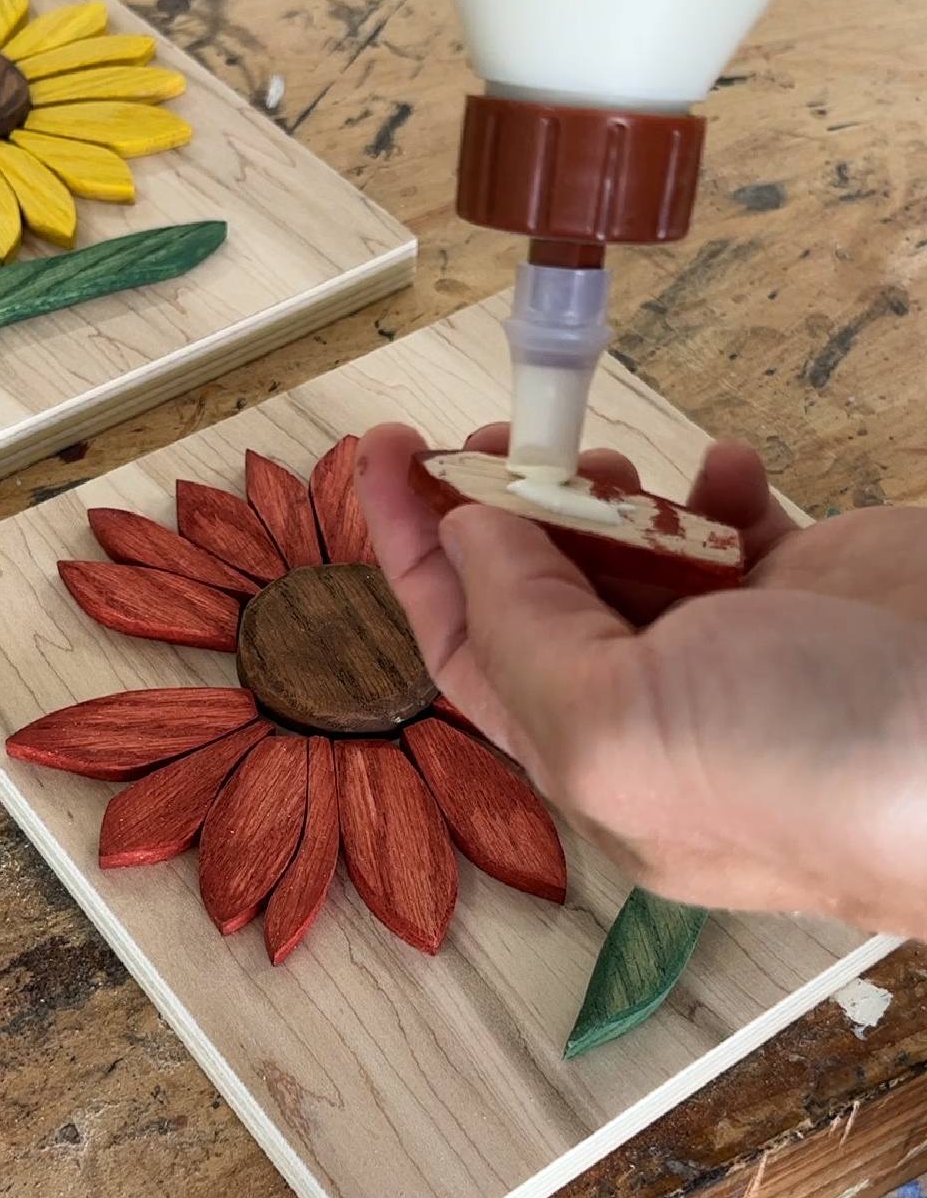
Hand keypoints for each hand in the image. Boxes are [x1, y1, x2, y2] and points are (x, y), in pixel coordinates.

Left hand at [355, 422, 926, 938]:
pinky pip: (733, 527)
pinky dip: (714, 488)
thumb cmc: (815, 765)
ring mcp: (741, 650)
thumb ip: (524, 638)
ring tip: (601, 459)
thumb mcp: (621, 727)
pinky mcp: (815, 594)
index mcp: (599, 764)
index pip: (467, 651)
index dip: (413, 552)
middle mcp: (660, 712)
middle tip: (494, 431)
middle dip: (503, 508)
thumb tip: (473, 544)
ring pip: (629, 553)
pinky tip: (729, 470)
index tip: (382, 455)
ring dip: (599, 494)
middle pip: (542, 594)